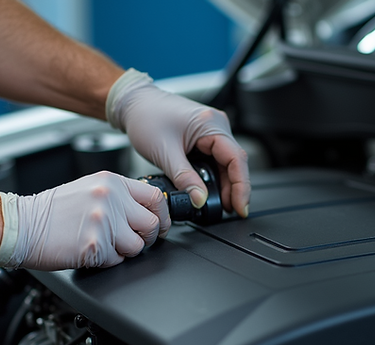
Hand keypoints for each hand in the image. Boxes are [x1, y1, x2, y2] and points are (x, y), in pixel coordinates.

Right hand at [0, 171, 169, 269]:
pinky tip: (90, 250)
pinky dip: (107, 261)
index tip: (160, 226)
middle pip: (152, 224)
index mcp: (110, 182)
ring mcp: (104, 221)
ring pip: (138, 246)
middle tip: (132, 241)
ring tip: (104, 245)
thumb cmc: (49, 212)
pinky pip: (117, 260)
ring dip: (125, 251)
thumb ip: (118, 197)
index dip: (162, 216)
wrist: (19, 226)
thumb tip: (144, 212)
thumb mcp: (88, 190)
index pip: (154, 197)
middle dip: (146, 238)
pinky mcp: (96, 245)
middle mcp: (110, 198)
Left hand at [106, 69, 249, 217]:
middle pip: (235, 163)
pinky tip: (209, 191)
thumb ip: (184, 179)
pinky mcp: (204, 137)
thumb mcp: (165, 153)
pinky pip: (215, 160)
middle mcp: (216, 125)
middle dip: (233, 190)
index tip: (240, 207)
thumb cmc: (145, 116)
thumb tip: (199, 200)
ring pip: (226, 164)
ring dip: (224, 185)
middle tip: (228, 211)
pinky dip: (214, 178)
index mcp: (211, 124)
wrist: (133, 104)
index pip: (237, 159)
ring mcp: (211, 131)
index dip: (241, 186)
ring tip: (218, 205)